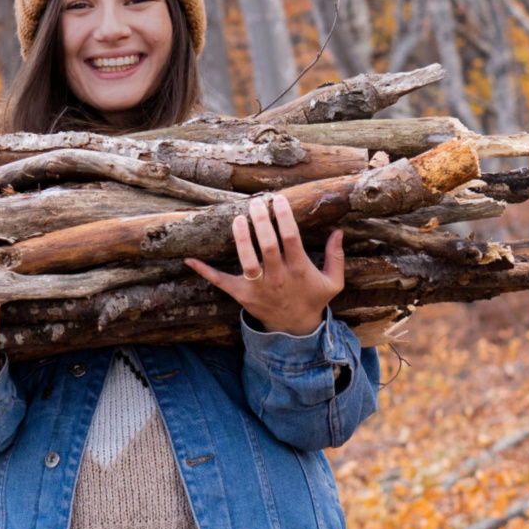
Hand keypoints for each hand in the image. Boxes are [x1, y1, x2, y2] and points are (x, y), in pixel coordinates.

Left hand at [184, 195, 344, 335]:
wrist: (294, 329)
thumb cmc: (312, 299)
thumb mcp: (333, 282)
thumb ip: (337, 257)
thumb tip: (339, 231)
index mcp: (299, 269)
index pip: (291, 239)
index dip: (285, 218)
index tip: (278, 199)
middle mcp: (278, 277)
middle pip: (268, 247)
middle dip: (261, 223)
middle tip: (255, 203)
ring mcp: (258, 287)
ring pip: (247, 262)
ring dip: (241, 241)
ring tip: (238, 219)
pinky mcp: (241, 294)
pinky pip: (221, 282)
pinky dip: (205, 271)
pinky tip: (189, 258)